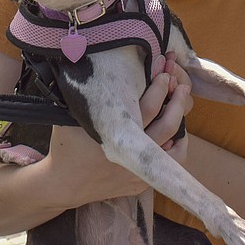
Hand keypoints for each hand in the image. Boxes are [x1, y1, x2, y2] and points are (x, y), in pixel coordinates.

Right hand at [42, 52, 193, 204]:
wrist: (62, 184)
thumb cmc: (65, 145)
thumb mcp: (70, 115)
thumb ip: (85, 94)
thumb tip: (91, 60)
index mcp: (115, 135)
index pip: (149, 107)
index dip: (160, 85)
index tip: (164, 69)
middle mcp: (130, 156)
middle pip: (167, 125)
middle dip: (177, 101)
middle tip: (180, 83)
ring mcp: (137, 173)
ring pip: (174, 148)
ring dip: (181, 124)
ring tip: (181, 105)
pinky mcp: (140, 184)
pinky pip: (169, 166)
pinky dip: (176, 146)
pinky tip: (176, 132)